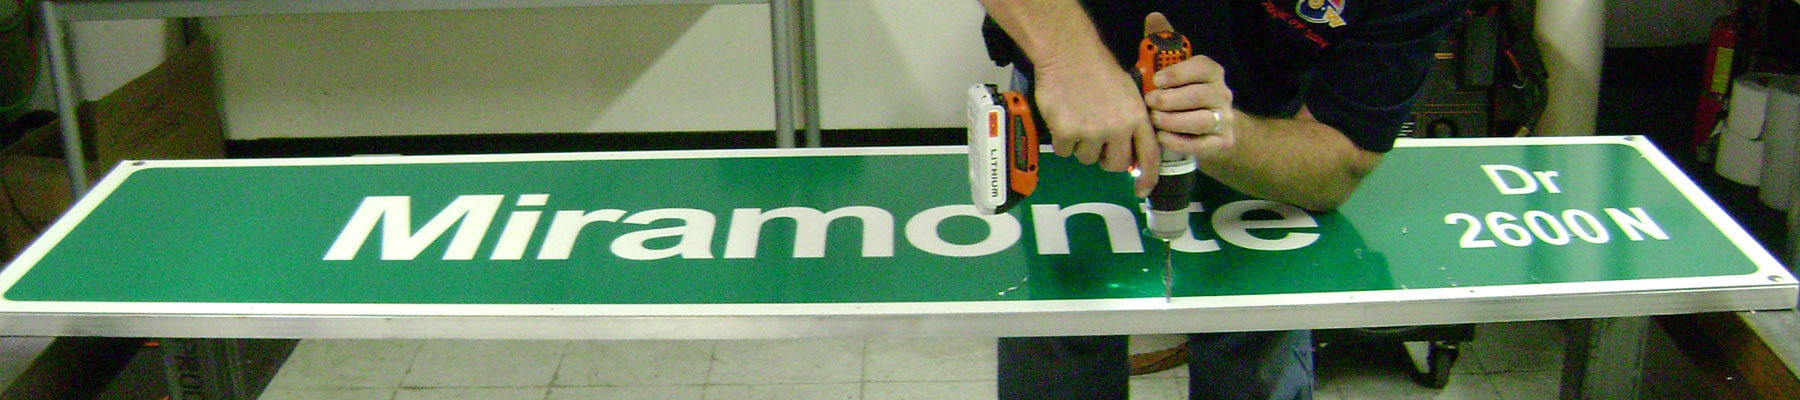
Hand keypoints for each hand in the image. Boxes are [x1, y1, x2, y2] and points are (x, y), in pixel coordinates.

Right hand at [1031, 48, 1161, 195]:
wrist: (1068, 54)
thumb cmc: (1098, 69)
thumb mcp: (1128, 94)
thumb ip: (1131, 122)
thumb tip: (1128, 153)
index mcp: (1137, 117)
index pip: (1149, 155)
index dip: (1148, 177)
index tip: (1142, 191)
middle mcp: (1117, 128)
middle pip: (1114, 165)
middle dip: (1104, 157)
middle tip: (1096, 140)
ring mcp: (1091, 132)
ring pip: (1086, 158)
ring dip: (1080, 145)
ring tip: (1077, 118)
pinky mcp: (1066, 133)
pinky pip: (1064, 151)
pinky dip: (1061, 139)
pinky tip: (1063, 117)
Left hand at [1142, 12, 1235, 159]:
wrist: (1208, 129)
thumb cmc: (1182, 94)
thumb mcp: (1173, 70)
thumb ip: (1163, 45)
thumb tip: (1154, 17)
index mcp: (1212, 72)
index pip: (1202, 67)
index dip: (1178, 73)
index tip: (1156, 80)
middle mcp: (1222, 94)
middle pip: (1200, 95)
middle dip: (1172, 99)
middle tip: (1150, 102)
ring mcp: (1225, 119)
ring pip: (1203, 120)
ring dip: (1175, 121)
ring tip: (1155, 120)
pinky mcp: (1222, 142)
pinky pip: (1203, 144)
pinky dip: (1180, 141)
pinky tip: (1163, 138)